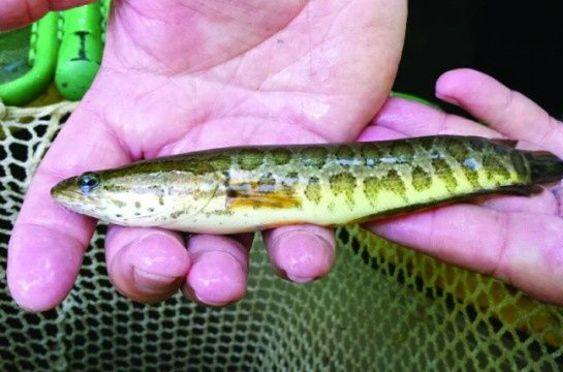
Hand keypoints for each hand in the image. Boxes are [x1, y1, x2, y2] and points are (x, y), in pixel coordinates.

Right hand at [6, 1, 405, 307]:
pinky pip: (331, 211)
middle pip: (158, 236)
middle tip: (168, 265)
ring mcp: (260, 162)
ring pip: (244, 241)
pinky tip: (349, 239)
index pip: (81, 193)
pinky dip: (348, 231)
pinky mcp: (321, 157)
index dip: (52, 243)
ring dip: (243, 270)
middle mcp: (195, 151)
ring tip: (256, 272)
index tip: (38, 289)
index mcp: (139, 113)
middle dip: (154, 267)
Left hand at [361, 69, 562, 362]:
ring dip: (432, 129)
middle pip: (457, 190)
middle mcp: (540, 224)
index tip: (367, 206)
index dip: (414, 223)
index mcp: (549, 261)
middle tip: (361, 145)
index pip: (466, 241)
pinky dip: (491, 102)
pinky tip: (452, 84)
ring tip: (389, 109)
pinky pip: (526, 123)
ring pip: (480, 151)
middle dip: (407, 166)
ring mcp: (555, 187)